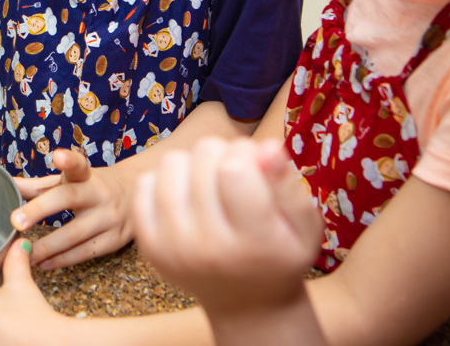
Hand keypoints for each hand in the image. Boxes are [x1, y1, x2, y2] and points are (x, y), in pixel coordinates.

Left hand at [11, 149, 135, 269]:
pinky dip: (62, 260)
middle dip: (40, 209)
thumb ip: (41, 185)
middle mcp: (100, 193)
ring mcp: (109, 218)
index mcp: (87, 176)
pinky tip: (44, 263)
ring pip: (75, 234)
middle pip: (70, 199)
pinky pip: (85, 253)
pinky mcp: (115, 240)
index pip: (79, 165)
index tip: (58, 156)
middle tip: (16, 221)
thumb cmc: (95, 188)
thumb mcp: (71, 182)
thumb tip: (10, 184)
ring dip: (47, 246)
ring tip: (25, 254)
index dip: (69, 160)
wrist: (141, 197)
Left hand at [132, 138, 321, 316]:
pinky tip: (187, 195)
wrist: (245, 303)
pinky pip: (145, 183)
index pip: (235, 170)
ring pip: (172, 163)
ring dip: (194, 163)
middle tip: (237, 174)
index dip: (247, 153)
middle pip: (204, 158)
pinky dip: (166, 179)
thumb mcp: (304, 226)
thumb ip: (289, 185)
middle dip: (224, 153)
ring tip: (212, 182)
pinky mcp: (148, 244)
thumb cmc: (279, 255)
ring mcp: (172, 246)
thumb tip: (267, 146)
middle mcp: (207, 247)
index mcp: (254, 243)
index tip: (256, 164)